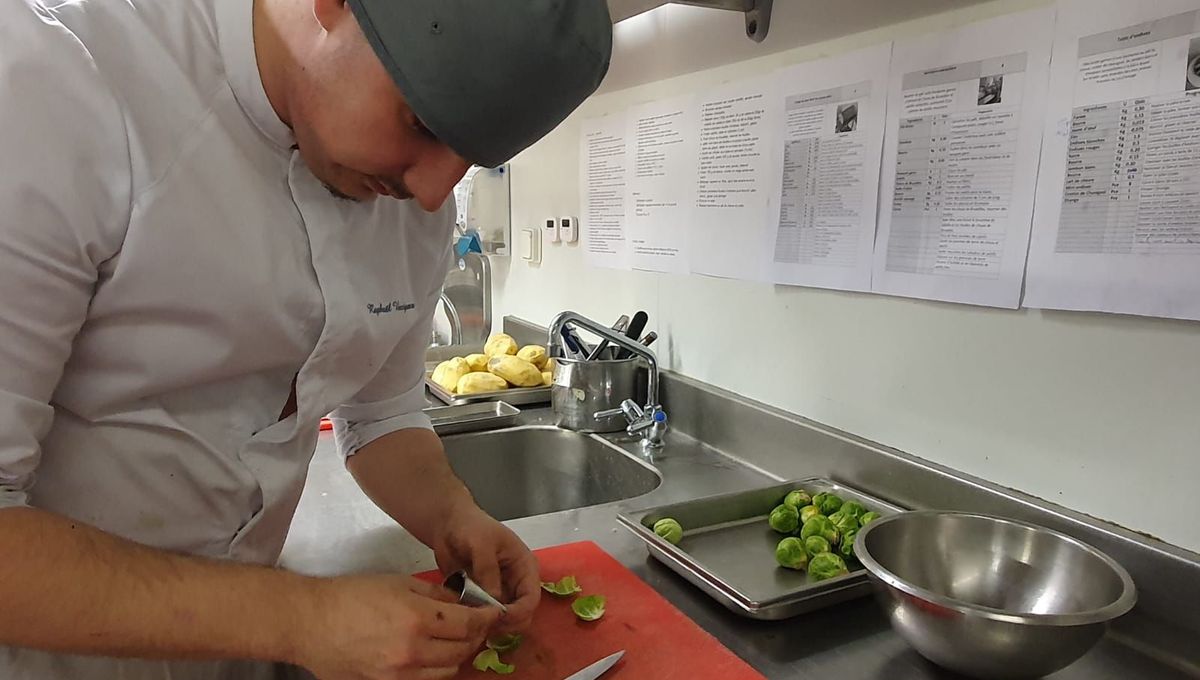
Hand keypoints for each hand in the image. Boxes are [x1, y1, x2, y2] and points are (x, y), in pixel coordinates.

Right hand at [295, 574, 500, 679]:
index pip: (468, 625)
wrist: (310, 622)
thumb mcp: (399, 583)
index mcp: (417, 619)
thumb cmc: (352, 595)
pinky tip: (431, 655)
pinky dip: (435, 670)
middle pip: (463, 651)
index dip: (487, 619)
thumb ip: (436, 595)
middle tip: (476, 625)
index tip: (494, 613)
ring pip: (447, 672)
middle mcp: (412, 651)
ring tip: (454, 640)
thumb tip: (463, 601)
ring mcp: (399, 674)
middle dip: (476, 636)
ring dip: (457, 656)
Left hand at [431, 504, 540, 633]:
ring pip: (505, 621)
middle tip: (481, 624)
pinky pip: (486, 618)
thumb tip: (494, 601)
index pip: (531, 598)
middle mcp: (517, 583)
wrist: (448, 525)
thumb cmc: (470, 527)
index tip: (496, 618)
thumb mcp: (481, 544)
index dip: (518, 613)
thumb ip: (488, 571)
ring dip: (491, 625)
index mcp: (525, 567)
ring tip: (471, 621)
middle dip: (505, 623)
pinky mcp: (484, 599)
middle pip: (522, 615)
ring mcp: (501, 593)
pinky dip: (478, 622)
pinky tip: (465, 619)